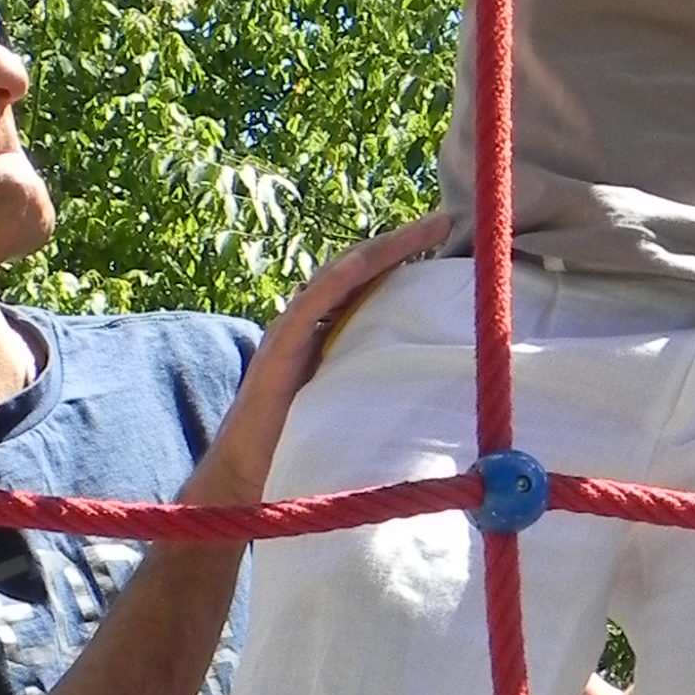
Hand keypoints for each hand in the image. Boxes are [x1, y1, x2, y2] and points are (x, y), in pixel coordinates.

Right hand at [189, 214, 446, 508]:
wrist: (249, 473)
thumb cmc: (299, 443)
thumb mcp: (350, 400)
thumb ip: (374, 377)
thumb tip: (427, 375)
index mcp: (327, 330)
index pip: (369, 282)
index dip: (403, 257)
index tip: (444, 240)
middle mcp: (310, 320)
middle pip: (359, 269)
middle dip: (401, 243)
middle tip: (444, 221)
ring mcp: (292, 330)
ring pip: (340, 275)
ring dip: (381, 250)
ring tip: (421, 232)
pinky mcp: (279, 348)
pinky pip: (310, 305)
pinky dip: (337, 280)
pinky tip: (365, 262)